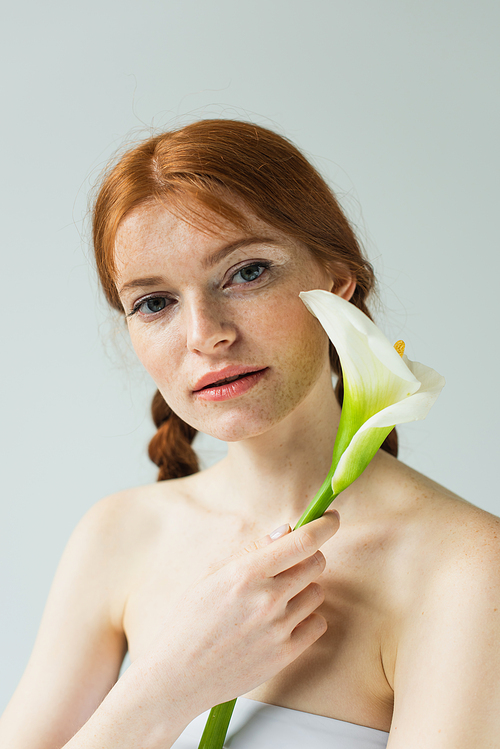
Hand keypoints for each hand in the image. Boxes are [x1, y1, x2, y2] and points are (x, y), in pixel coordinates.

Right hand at [145, 510, 339, 715]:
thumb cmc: (191, 620)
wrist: (179, 675)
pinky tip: (282, 621)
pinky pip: (317, 624)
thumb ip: (253, 551)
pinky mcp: (286, 654)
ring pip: (317, 593)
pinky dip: (306, 619)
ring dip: (304, 590)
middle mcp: (267, 598)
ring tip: (276, 600)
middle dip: (308, 558)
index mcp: (247, 572)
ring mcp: (279, 628)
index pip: (302, 541)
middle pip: (316, 563)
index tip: (332, 517)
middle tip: (290, 565)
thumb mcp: (213, 576)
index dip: (324, 525)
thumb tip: (287, 531)